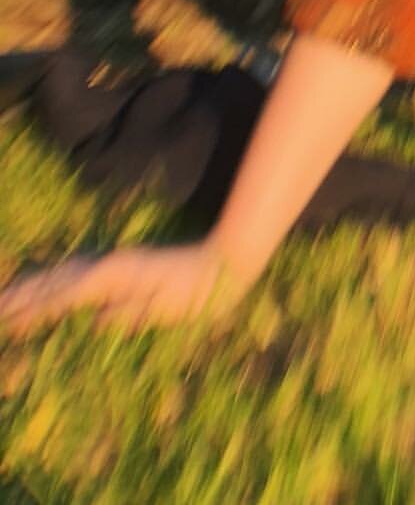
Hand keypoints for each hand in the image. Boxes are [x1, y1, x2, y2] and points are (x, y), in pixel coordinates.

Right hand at [0, 240, 252, 334]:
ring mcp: (114, 261)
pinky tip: (48, 285)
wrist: (222, 264)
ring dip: (34, 284)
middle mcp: (109, 263)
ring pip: (63, 272)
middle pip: (55, 279)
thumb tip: (97, 322)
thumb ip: (130, 314)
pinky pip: (78, 270)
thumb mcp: (166, 309)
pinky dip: (55, 278)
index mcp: (115, 275)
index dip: (35, 311)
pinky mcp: (121, 265)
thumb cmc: (197, 291)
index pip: (64, 295)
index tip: (7, 323)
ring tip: (7, 296)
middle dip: (23, 295)